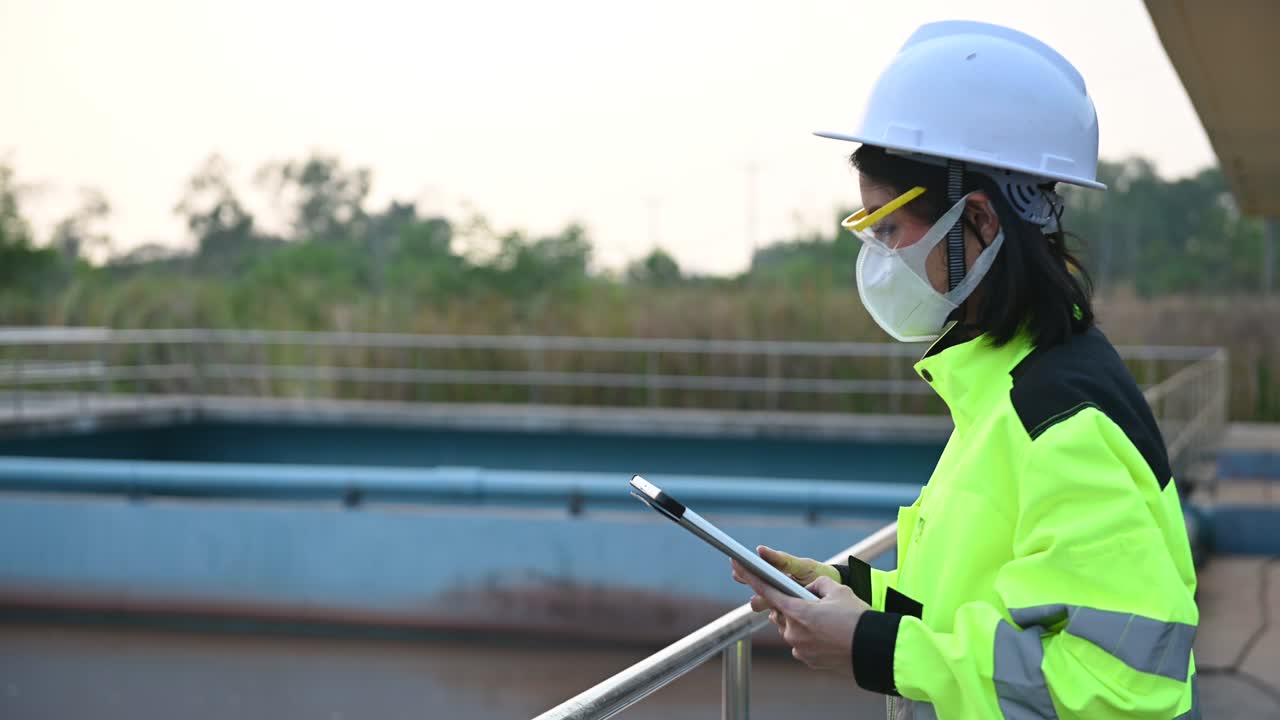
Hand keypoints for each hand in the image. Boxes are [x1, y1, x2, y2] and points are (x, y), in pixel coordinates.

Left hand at [731, 562, 866, 674]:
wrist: (873, 650)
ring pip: (791, 627)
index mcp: (796, 612)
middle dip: (792, 603)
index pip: (767, 591)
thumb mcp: (838, 590)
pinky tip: (828, 633)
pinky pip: (801, 642)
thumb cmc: (857, 619)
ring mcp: (798, 648)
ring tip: (825, 619)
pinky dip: (809, 636)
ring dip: (801, 621)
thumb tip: (809, 591)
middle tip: (813, 602)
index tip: (736, 566)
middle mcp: (792, 632)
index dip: (750, 577)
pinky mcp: (807, 660)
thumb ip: (816, 585)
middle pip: (782, 611)